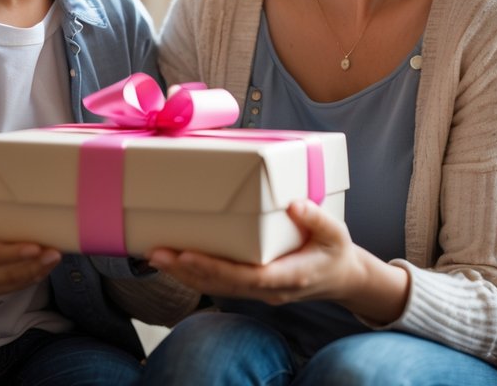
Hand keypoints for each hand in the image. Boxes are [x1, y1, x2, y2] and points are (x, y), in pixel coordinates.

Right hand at [0, 157, 62, 301]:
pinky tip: (44, 268)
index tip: (36, 247)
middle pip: (7, 274)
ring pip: (12, 284)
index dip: (14, 253)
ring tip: (56, 258)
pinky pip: (11, 289)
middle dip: (33, 265)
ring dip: (36, 273)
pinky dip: (28, 280)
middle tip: (56, 252)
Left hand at [147, 200, 367, 305]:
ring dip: (185, 274)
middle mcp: (270, 289)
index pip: (247, 276)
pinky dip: (195, 274)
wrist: (340, 279)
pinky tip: (175, 262)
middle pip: (222, 284)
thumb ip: (316, 220)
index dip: (215, 268)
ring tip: (155, 256)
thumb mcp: (336, 233)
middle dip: (187, 270)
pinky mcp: (252, 287)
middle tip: (157, 253)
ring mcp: (259, 292)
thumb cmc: (335, 252)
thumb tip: (295, 205)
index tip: (188, 255)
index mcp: (290, 276)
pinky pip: (220, 285)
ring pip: (217, 288)